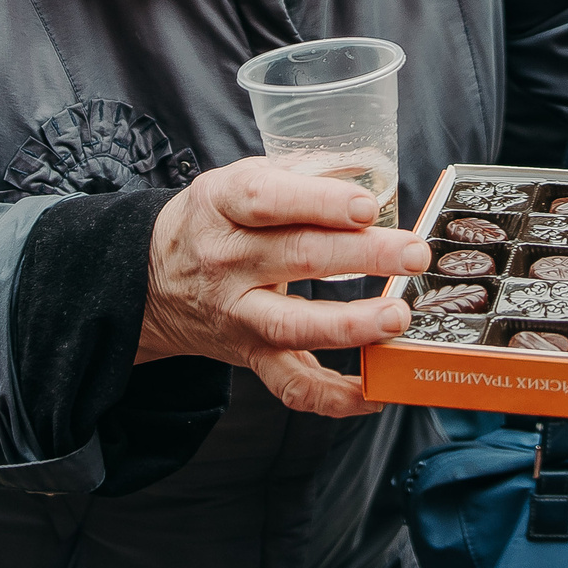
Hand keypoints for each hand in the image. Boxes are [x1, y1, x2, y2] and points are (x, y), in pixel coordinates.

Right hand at [137, 161, 430, 417]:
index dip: (320, 203)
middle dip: (363, 256)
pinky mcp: (250, 355)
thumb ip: (303, 175)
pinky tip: (375, 392)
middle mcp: (226, 260)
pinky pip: (291, 385)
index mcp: (224, 204)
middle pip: (296, 257)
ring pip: (293, 325)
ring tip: (397, 316)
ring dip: (351, 325)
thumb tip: (373, 170)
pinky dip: (334, 397)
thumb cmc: (218, 220)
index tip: (368, 206)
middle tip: (414, 253)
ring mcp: (238, 314)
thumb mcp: (243, 180)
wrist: (153, 278)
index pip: (267, 200)